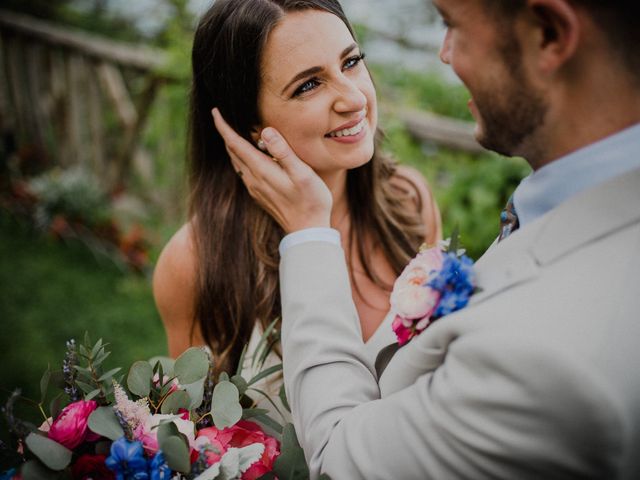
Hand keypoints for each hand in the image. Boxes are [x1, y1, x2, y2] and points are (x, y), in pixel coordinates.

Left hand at [212, 108, 331, 233]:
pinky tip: (250, 155)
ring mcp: (255, 189)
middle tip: (223, 116)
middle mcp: (253, 180)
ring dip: (233, 146)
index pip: (235, 144)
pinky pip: (244, 172)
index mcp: (261, 171)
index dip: (224, 127)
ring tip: (234, 132)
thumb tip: (265, 131)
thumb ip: (283, 151)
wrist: (308, 231)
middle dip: (226, 133)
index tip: (215, 111)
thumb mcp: (302, 173)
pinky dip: (242, 158)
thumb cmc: (311, 200)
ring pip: (237, 162)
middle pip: (233, 152)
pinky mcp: (260, 195)